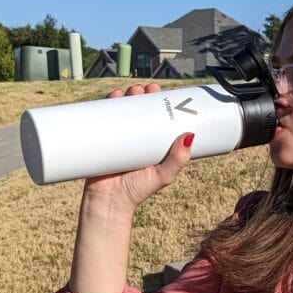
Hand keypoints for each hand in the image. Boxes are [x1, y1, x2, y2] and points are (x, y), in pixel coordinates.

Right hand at [82, 83, 192, 211]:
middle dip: (145, 96)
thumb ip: (177, 159)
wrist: (107, 203)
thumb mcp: (163, 175)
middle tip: (148, 90)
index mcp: (154, 145)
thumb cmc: (137, 192)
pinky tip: (114, 95)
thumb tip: (190, 136)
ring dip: (128, 96)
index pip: (161, 119)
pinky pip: (103, 117)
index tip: (167, 93)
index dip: (163, 104)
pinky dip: (108, 104)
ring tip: (132, 91)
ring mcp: (120, 138)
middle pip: (142, 110)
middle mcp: (138, 139)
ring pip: (124, 110)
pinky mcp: (102, 139)